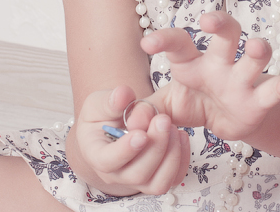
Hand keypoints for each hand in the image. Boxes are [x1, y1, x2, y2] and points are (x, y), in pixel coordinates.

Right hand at [74, 84, 189, 195]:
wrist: (116, 123)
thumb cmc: (105, 113)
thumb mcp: (100, 101)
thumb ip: (111, 99)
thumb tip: (123, 96)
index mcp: (96, 154)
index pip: (107, 161)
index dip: (125, 151)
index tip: (142, 134)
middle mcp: (116, 174)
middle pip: (137, 175)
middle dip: (155, 148)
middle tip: (163, 120)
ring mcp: (138, 179)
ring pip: (158, 183)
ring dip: (171, 156)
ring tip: (174, 127)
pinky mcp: (157, 177)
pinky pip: (173, 179)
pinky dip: (182, 160)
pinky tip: (182, 135)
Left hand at [141, 11, 279, 142]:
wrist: (226, 122)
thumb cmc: (194, 102)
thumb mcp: (167, 107)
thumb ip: (147, 111)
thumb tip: (127, 116)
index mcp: (193, 63)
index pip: (179, 43)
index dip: (164, 39)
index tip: (147, 44)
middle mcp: (219, 63)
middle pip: (226, 32)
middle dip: (220, 21)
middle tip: (208, 20)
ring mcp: (242, 79)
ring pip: (254, 56)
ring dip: (258, 49)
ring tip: (256, 46)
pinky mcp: (259, 100)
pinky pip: (272, 91)